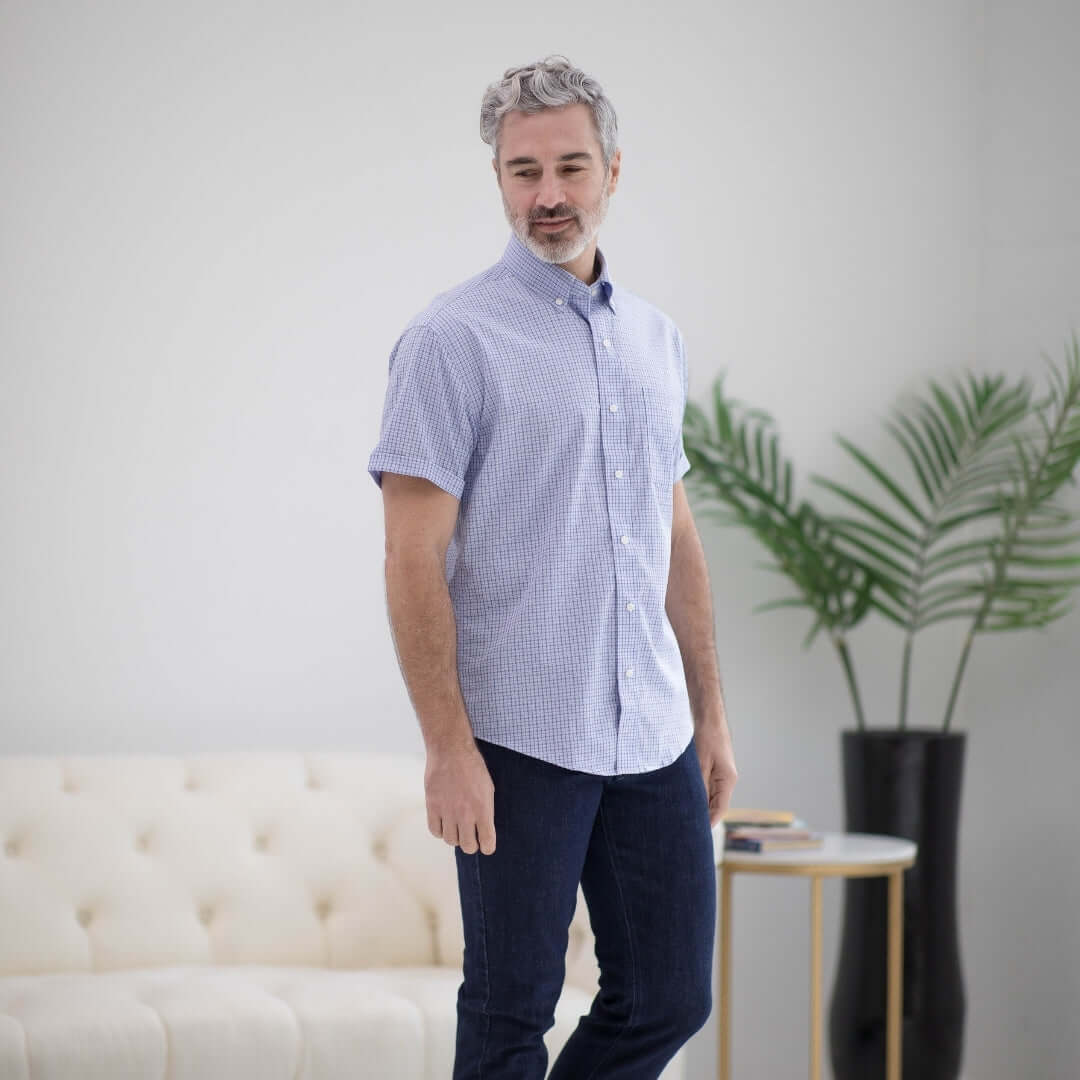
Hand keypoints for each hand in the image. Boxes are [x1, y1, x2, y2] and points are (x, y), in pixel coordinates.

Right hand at [424, 740, 496, 854]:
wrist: (451, 750)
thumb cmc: (473, 767)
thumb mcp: (488, 788)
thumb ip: (486, 811)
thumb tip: (483, 830)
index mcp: (483, 809)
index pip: (486, 843)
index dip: (487, 846)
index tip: (486, 844)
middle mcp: (465, 814)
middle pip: (467, 846)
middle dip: (471, 844)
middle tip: (471, 837)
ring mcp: (447, 811)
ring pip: (450, 840)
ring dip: (455, 836)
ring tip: (457, 826)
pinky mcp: (432, 806)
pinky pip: (435, 831)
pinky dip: (440, 830)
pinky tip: (444, 822)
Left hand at [694, 724, 737, 828]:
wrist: (709, 717)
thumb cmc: (706, 738)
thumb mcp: (699, 764)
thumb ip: (699, 786)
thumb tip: (695, 807)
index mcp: (727, 781)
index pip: (719, 810)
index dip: (708, 823)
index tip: (696, 835)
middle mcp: (727, 780)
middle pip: (715, 806)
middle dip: (702, 817)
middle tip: (686, 828)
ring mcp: (721, 775)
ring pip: (710, 797)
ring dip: (699, 805)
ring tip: (682, 816)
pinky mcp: (713, 769)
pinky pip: (706, 787)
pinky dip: (698, 794)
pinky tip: (685, 797)